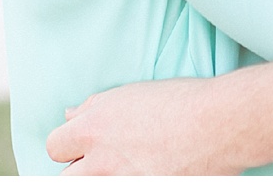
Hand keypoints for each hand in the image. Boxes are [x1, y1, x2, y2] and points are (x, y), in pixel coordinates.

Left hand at [47, 78, 242, 174]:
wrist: (218, 125)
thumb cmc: (176, 102)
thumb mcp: (126, 95)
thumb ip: (92, 108)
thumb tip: (71, 116)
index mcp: (92, 130)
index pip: (54, 148)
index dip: (65, 148)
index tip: (77, 148)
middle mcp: (102, 162)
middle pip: (68, 179)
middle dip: (79, 170)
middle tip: (99, 164)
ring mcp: (124, 182)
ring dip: (102, 178)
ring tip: (125, 167)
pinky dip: (133, 181)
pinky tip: (147, 172)